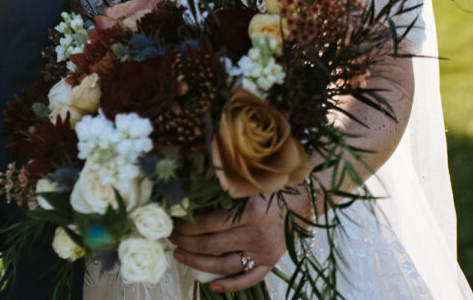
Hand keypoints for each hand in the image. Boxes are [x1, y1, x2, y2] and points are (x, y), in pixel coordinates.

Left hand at [167, 189, 310, 292]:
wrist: (302, 200)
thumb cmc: (271, 188)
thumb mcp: (246, 186)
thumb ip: (222, 192)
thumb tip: (188, 198)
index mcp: (249, 214)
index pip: (207, 224)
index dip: (186, 225)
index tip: (172, 222)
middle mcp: (256, 236)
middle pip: (211, 245)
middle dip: (185, 241)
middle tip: (170, 236)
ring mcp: (264, 253)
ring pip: (224, 265)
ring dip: (197, 262)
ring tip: (180, 255)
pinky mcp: (271, 262)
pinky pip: (249, 279)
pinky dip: (230, 285)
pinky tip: (212, 286)